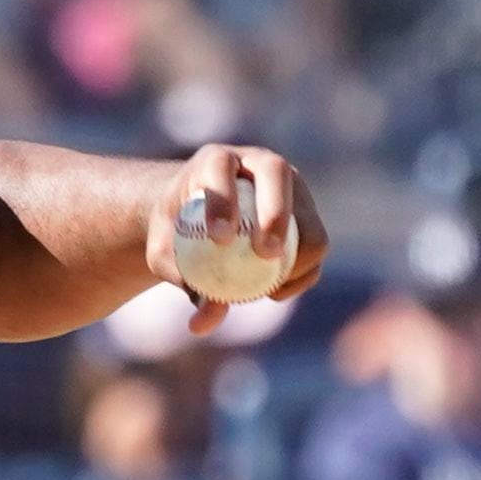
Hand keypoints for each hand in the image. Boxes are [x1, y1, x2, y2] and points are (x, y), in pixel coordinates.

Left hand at [153, 143, 325, 331]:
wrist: (194, 215)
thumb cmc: (175, 230)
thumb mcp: (163, 251)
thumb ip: (178, 275)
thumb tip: (205, 318)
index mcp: (215, 160)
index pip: (221, 167)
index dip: (224, 199)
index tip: (220, 237)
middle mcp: (258, 162)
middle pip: (278, 175)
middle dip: (276, 213)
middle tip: (265, 254)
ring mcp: (289, 185)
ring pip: (308, 215)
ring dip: (299, 253)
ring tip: (271, 288)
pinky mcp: (306, 211)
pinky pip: (316, 243)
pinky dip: (303, 272)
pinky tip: (277, 293)